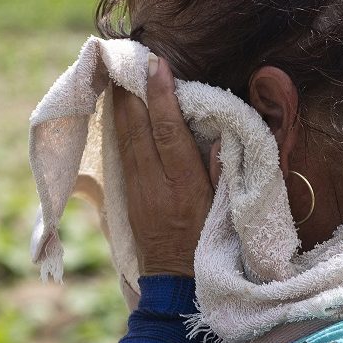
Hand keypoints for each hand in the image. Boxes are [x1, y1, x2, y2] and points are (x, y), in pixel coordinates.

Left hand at [112, 53, 212, 276]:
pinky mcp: (127, 197)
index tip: (155, 65)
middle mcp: (155, 185)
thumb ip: (222, 172)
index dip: (160, 96)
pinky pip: (121, 154)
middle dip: (131, 92)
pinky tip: (118, 111)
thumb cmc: (209, 246)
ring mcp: (136, 191)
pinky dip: (119, 128)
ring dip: (121, 106)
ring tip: (118, 75)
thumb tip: (220, 135)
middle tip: (126, 59)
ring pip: (124, 139)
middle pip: (137, 129)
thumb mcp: (224, 211)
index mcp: (183, 185)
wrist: (177, 284)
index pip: (167, 131)